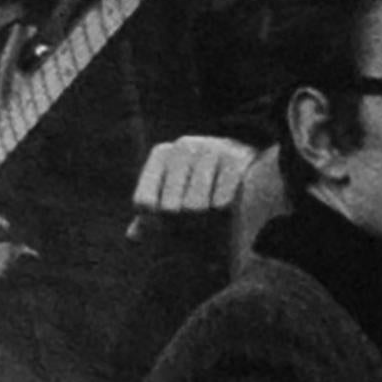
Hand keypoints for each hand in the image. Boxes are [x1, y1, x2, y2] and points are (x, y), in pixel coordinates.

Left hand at [132, 135, 256, 218]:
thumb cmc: (202, 193)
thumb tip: (133, 235)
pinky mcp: (235, 158)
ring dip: (204, 215)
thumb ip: (150, 220)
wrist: (248, 173)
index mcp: (161, 155)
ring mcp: (210, 149)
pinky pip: (220, 201)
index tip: (167, 222)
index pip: (144, 202)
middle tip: (197, 213)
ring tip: (212, 206)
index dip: (155, 222)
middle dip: (183, 220)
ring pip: (194, 206)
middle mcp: (182, 147)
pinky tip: (228, 201)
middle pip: (169, 208)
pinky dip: (223, 208)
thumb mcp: (173, 205)